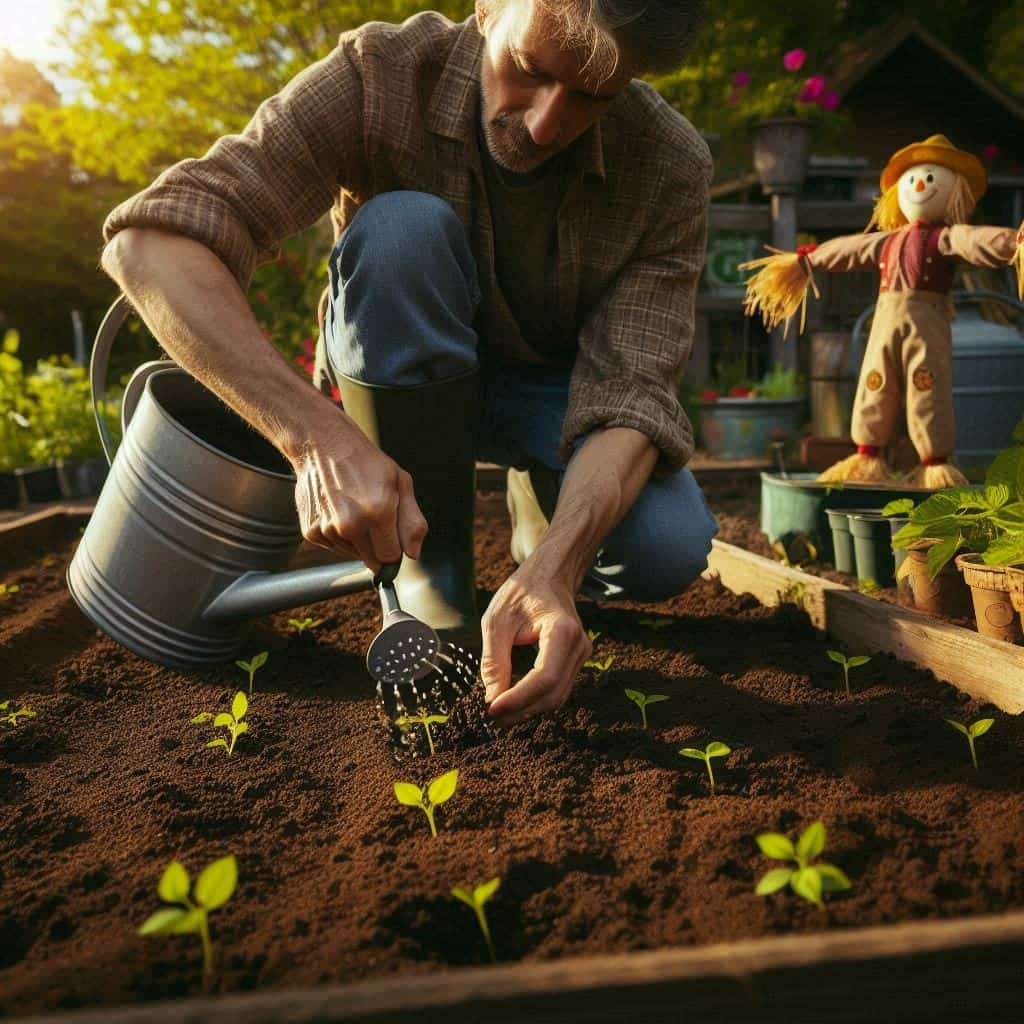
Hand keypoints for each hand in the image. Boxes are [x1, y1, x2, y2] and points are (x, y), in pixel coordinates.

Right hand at [288, 413, 427, 571]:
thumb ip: (412, 522)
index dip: (394, 550)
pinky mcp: (311, 533)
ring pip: (352, 553)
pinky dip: (338, 534)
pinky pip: (333, 546)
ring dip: (357, 539)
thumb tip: (412, 553)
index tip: (392, 537)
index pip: (391, 558)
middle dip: (377, 546)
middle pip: (371, 560)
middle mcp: (350, 525)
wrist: (323, 444)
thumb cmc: (365, 462)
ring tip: (353, 507)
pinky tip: (338, 509)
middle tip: (373, 517)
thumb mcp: (401, 482)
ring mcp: (328, 530)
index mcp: (378, 513)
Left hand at [481, 567, 591, 725]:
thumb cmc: (522, 592)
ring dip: (528, 710)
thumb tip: (492, 700)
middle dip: (521, 710)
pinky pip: (558, 689)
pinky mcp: (576, 660)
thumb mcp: (497, 621)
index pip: (544, 677)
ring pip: (557, 696)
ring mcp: (582, 654)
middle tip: (491, 716)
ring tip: (499, 713)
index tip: (492, 709)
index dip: (519, 699)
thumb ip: (494, 661)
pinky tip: (514, 702)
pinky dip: (536, 700)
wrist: (549, 575)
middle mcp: (579, 645)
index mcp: (563, 631)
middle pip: (553, 693)